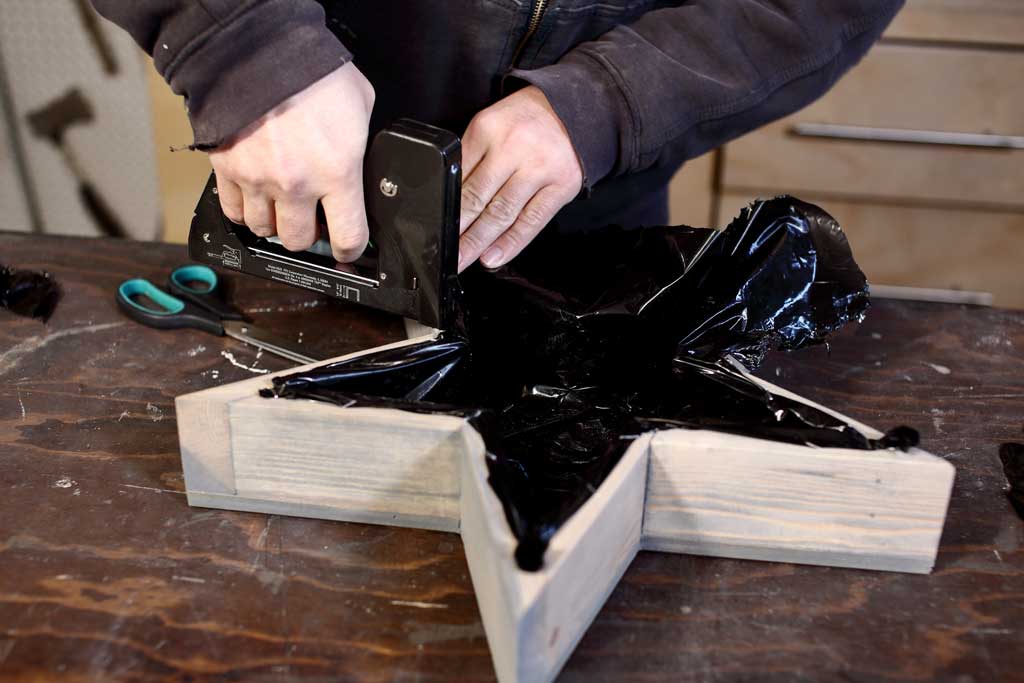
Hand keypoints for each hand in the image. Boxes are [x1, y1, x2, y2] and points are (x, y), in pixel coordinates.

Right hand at [208, 62, 374, 261]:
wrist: (258, 48)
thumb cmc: (310, 70)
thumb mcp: (360, 104)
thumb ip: (361, 140)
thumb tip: (362, 157)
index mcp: (337, 171)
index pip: (348, 237)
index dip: (350, 248)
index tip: (348, 247)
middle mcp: (296, 184)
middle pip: (299, 241)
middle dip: (308, 235)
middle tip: (310, 219)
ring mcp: (258, 179)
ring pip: (264, 229)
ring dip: (274, 222)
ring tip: (280, 205)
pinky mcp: (227, 169)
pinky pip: (231, 210)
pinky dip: (243, 210)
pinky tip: (253, 197)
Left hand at [459, 86, 583, 271]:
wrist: (571, 110)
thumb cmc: (526, 121)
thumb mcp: (491, 125)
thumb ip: (472, 157)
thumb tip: (453, 201)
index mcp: (487, 129)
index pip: (459, 175)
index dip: (446, 206)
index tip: (437, 226)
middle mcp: (513, 148)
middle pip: (477, 197)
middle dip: (458, 230)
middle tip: (445, 252)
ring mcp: (539, 168)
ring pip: (502, 213)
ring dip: (479, 241)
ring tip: (464, 260)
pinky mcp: (561, 185)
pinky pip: (532, 220)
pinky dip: (512, 242)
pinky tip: (495, 256)